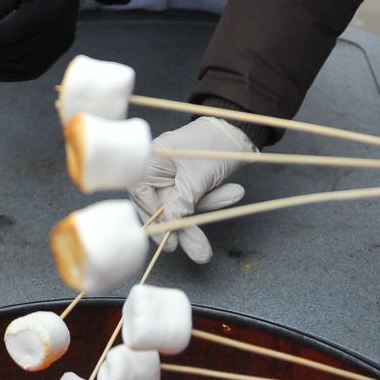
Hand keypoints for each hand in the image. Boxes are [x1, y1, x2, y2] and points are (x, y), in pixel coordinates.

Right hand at [130, 117, 250, 263]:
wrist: (239, 128)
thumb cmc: (213, 144)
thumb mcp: (196, 178)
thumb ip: (180, 206)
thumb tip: (170, 233)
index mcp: (148, 159)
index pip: (140, 195)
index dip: (155, 220)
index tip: (171, 242)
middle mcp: (155, 168)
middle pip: (162, 207)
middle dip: (187, 226)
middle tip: (201, 252)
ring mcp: (171, 176)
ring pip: (181, 206)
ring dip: (208, 208)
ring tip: (232, 196)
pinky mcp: (187, 181)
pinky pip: (194, 199)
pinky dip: (213, 199)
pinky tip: (233, 191)